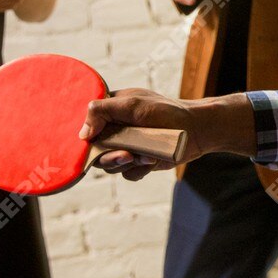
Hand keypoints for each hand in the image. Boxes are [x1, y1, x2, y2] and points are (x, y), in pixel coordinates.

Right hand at [80, 90, 254, 180]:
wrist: (196, 129)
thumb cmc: (166, 111)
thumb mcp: (133, 104)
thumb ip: (103, 112)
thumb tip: (82, 135)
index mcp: (110, 111)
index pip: (86, 126)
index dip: (87, 138)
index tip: (94, 143)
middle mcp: (115, 130)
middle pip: (95, 151)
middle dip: (109, 157)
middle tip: (126, 156)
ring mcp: (127, 147)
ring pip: (110, 166)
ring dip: (127, 163)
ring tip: (145, 155)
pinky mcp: (139, 161)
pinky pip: (128, 173)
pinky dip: (139, 169)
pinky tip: (152, 159)